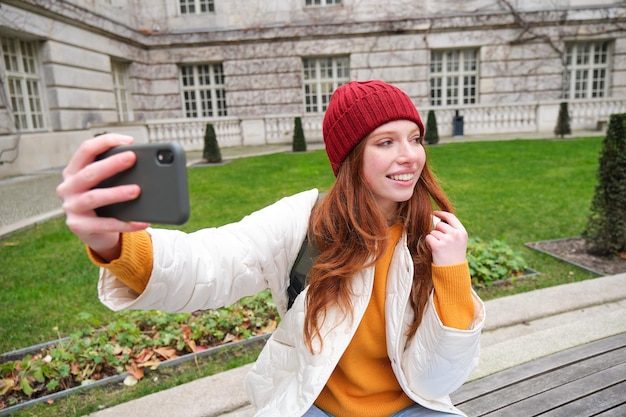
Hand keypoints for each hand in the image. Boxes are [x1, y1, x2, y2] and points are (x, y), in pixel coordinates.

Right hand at [56, 134, 149, 260]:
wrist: (94, 233)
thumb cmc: (103, 201)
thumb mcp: (104, 183)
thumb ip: (114, 172)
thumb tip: (144, 164)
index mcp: (73, 171)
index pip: (86, 149)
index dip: (106, 142)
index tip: (129, 141)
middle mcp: (68, 187)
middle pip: (89, 172)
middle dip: (112, 164)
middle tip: (132, 158)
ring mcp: (71, 207)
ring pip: (94, 197)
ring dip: (116, 193)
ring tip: (137, 190)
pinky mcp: (78, 226)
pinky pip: (104, 225)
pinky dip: (125, 223)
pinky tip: (143, 221)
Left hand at [425, 211, 467, 265]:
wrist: (453, 271)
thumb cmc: (454, 256)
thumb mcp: (458, 241)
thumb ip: (452, 230)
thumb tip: (437, 219)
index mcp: (462, 232)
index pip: (450, 217)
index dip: (441, 214)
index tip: (434, 213)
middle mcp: (455, 234)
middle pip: (439, 225)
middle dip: (437, 232)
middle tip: (441, 243)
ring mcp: (447, 240)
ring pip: (433, 232)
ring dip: (433, 239)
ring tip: (440, 248)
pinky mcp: (438, 245)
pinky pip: (428, 238)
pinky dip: (429, 243)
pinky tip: (435, 250)